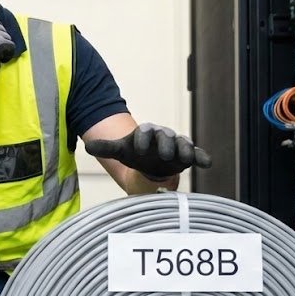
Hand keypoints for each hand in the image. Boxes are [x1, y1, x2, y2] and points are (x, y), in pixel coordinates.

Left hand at [84, 123, 211, 179]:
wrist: (151, 162)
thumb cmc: (136, 154)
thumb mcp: (121, 151)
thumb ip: (106, 148)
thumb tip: (87, 147)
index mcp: (146, 132)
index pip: (144, 131)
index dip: (141, 139)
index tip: (138, 149)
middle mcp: (163, 135)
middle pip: (165, 136)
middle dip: (164, 144)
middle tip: (163, 155)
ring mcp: (177, 145)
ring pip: (182, 144)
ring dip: (183, 150)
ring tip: (183, 158)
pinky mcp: (188, 155)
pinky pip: (197, 154)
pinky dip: (202, 157)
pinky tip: (207, 164)